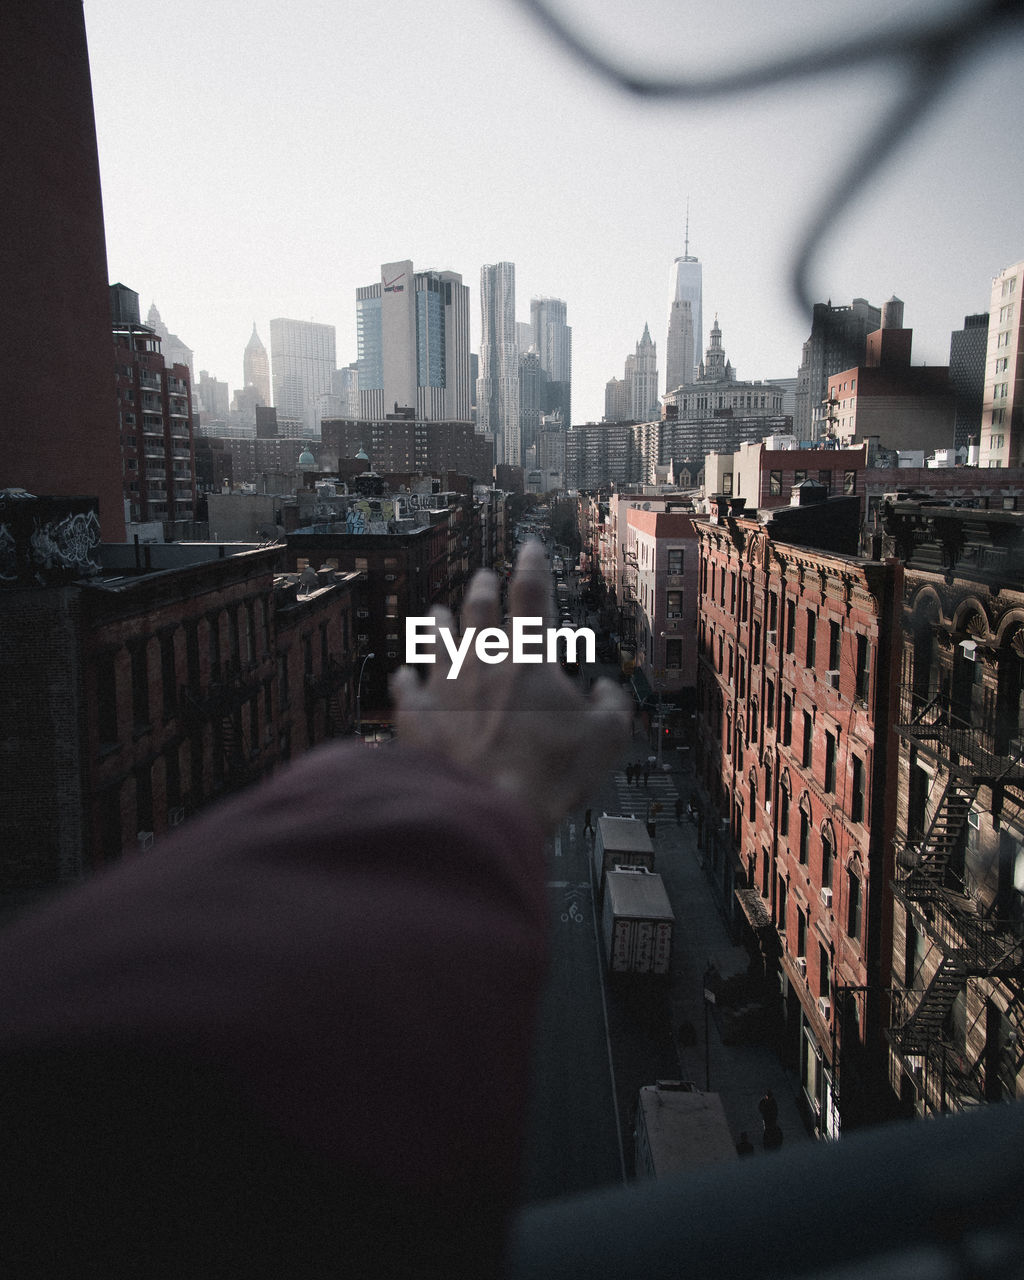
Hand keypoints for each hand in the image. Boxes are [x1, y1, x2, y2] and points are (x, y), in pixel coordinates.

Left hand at [391, 541, 631, 831]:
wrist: (487, 807)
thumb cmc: (549, 774)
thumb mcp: (606, 739)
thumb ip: (612, 705)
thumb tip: (606, 690)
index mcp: (529, 657)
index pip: (531, 595)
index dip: (533, 566)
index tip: (530, 547)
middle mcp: (482, 660)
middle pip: (477, 609)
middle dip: (482, 588)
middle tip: (483, 576)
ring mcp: (443, 685)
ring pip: (436, 639)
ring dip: (437, 622)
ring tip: (436, 612)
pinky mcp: (416, 716)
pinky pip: (406, 688)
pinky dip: (405, 679)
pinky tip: (403, 675)